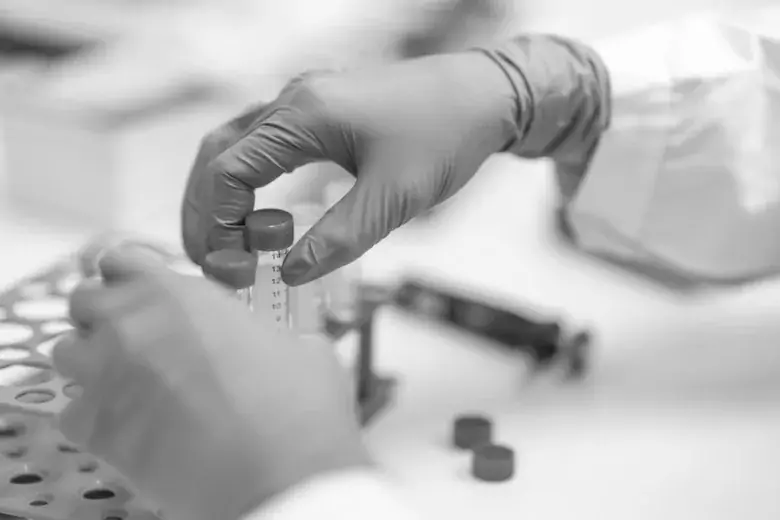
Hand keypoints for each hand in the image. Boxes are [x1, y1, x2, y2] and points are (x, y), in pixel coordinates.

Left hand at [52, 248, 368, 519]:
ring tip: (133, 384)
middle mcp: (130, 326)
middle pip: (83, 302)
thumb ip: (270, 332)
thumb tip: (278, 342)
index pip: (120, 259)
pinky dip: (96, 418)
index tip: (145, 290)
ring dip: (93, 362)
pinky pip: (73, 413)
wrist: (281, 474)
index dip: (130, 274)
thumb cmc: (299, 405)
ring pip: (67, 354)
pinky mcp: (96, 431)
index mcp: (178, 295)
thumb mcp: (300, 347)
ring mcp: (106, 377)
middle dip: (105, 315)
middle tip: (139, 337)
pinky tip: (133, 429)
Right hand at [181, 51, 517, 284]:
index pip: (227, 169)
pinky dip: (250, 182)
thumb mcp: (393, 197)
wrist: (485, 96)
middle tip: (212, 261)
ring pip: (236, 147)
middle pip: (217, 153)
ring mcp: (305, 100)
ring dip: (224, 196)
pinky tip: (265, 215)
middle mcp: (293, 100)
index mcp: (303, 115)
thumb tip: (290, 273)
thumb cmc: (446, 137)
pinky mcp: (320, 110)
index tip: (233, 265)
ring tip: (233, 245)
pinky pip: (264, 144)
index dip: (218, 222)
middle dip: (205, 211)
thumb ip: (338, 238)